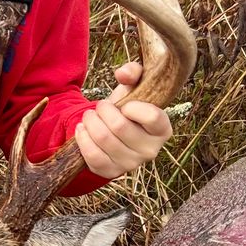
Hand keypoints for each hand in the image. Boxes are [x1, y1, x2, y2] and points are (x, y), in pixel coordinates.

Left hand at [74, 61, 171, 179]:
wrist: (112, 130)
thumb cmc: (127, 106)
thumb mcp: (132, 86)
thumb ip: (133, 72)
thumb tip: (123, 73)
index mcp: (162, 129)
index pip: (153, 117)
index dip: (133, 106)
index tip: (125, 104)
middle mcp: (151, 150)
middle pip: (120, 127)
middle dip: (103, 111)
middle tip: (100, 106)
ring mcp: (131, 164)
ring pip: (103, 139)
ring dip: (90, 122)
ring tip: (89, 115)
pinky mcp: (111, 172)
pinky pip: (92, 156)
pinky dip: (82, 138)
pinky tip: (82, 128)